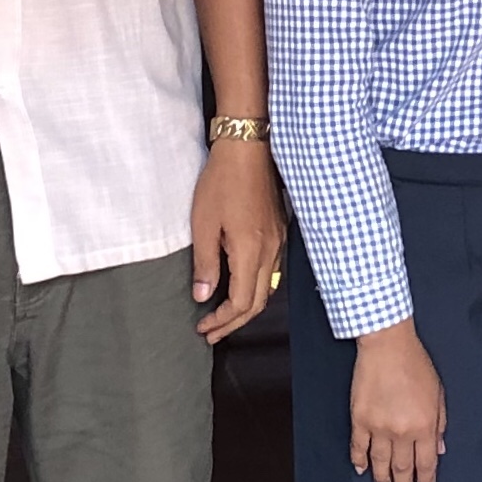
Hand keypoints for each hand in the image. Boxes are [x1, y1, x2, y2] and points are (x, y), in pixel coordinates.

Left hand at [190, 138, 285, 342]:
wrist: (249, 148)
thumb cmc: (222, 182)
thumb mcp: (203, 224)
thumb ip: (205, 263)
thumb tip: (204, 296)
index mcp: (251, 251)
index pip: (242, 302)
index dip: (222, 320)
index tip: (202, 327)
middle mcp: (271, 251)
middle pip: (259, 301)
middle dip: (235, 322)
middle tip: (212, 333)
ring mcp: (278, 240)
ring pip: (268, 287)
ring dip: (246, 306)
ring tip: (224, 316)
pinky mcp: (279, 230)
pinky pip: (272, 270)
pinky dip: (256, 287)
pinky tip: (240, 285)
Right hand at [350, 322, 446, 481]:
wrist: (387, 347)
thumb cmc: (417, 365)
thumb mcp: (438, 393)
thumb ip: (440, 423)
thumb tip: (440, 449)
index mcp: (425, 425)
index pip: (426, 462)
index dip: (425, 479)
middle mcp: (402, 432)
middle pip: (403, 467)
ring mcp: (378, 428)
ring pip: (380, 462)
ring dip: (382, 478)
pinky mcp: (359, 420)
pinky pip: (359, 447)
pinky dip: (360, 461)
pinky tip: (362, 470)